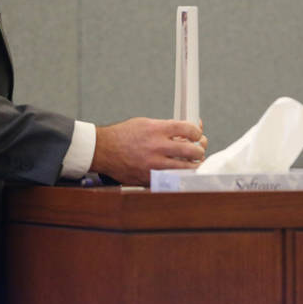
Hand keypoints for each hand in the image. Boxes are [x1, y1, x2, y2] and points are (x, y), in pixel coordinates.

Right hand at [90, 118, 205, 185]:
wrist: (103, 150)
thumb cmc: (122, 136)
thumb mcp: (145, 123)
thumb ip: (166, 128)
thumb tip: (186, 131)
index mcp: (157, 130)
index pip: (188, 129)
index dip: (197, 132)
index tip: (197, 134)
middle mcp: (157, 147)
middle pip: (191, 150)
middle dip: (199, 150)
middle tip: (198, 149)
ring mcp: (154, 165)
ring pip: (186, 168)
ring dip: (194, 165)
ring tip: (194, 162)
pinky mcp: (150, 178)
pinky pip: (172, 179)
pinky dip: (179, 176)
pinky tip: (180, 172)